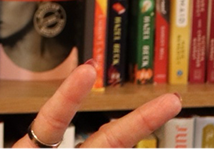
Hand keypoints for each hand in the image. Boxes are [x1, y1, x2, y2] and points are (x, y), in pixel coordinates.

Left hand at [11, 62, 182, 148]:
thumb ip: (41, 140)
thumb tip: (61, 134)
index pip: (53, 120)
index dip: (70, 96)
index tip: (88, 71)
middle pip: (107, 140)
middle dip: (139, 122)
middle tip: (173, 101)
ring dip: (135, 149)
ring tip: (158, 116)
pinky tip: (138, 149)